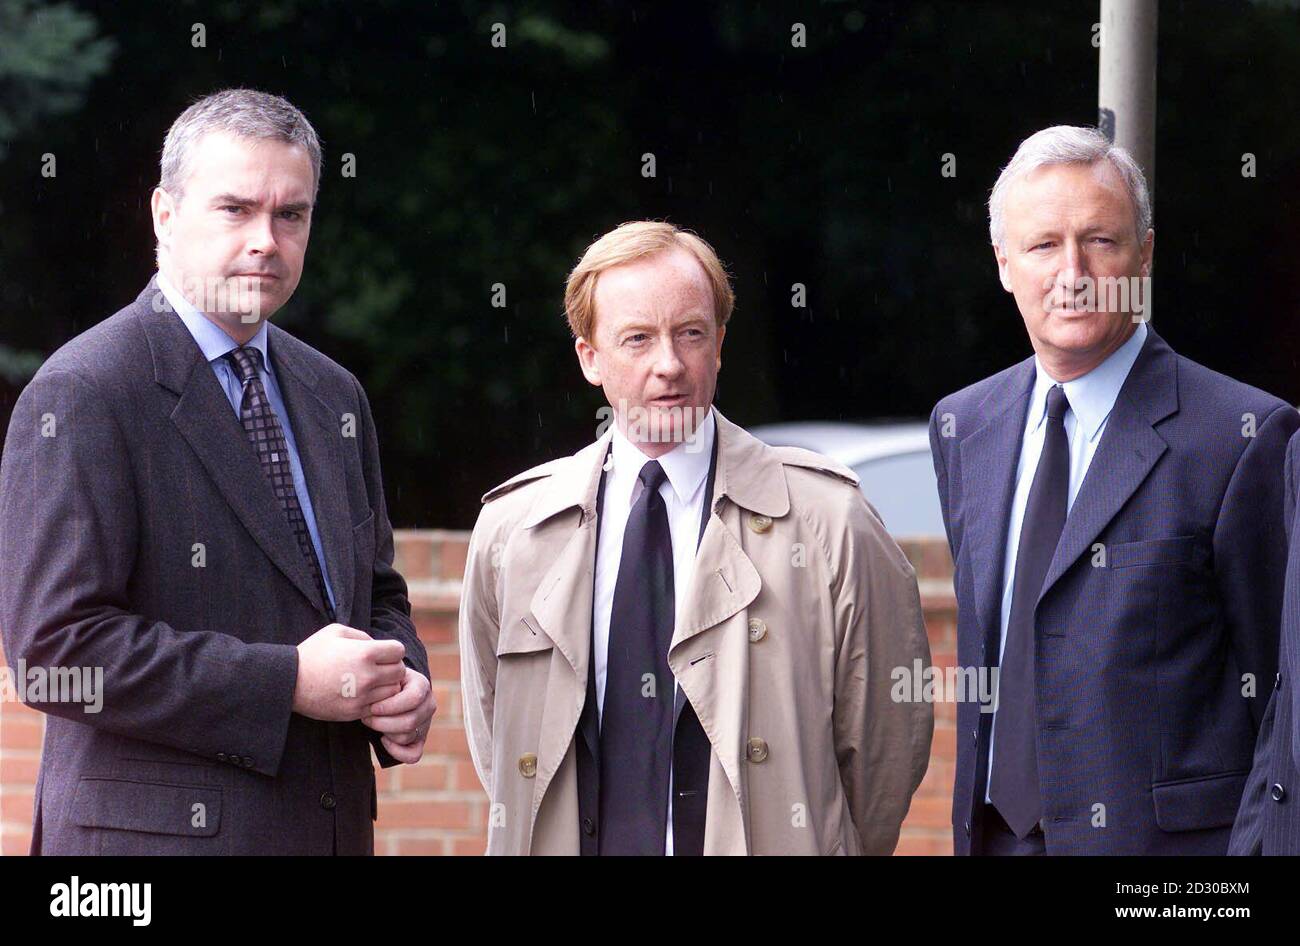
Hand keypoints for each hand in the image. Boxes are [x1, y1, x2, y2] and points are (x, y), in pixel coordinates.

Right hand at [292, 624, 406, 721]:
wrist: (289, 682)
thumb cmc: (312, 653)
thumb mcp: (336, 632)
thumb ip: (362, 635)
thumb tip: (378, 645)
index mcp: (365, 653)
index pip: (399, 651)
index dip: (392, 650)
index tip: (382, 653)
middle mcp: (368, 676)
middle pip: (400, 672)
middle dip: (392, 668)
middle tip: (379, 668)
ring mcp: (362, 696)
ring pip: (392, 692)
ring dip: (386, 686)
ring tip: (372, 681)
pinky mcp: (355, 712)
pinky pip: (379, 707)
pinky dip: (376, 701)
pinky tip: (363, 694)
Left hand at [361, 665, 436, 763]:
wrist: (386, 690)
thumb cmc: (381, 683)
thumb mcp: (383, 676)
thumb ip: (381, 680)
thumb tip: (374, 696)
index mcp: (422, 685)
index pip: (414, 698)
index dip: (390, 706)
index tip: (372, 707)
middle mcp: (429, 704)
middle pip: (410, 721)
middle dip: (383, 723)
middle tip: (366, 717)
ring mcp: (426, 723)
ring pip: (408, 736)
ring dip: (385, 732)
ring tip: (373, 723)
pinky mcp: (420, 739)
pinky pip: (413, 755)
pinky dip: (396, 751)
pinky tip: (383, 740)